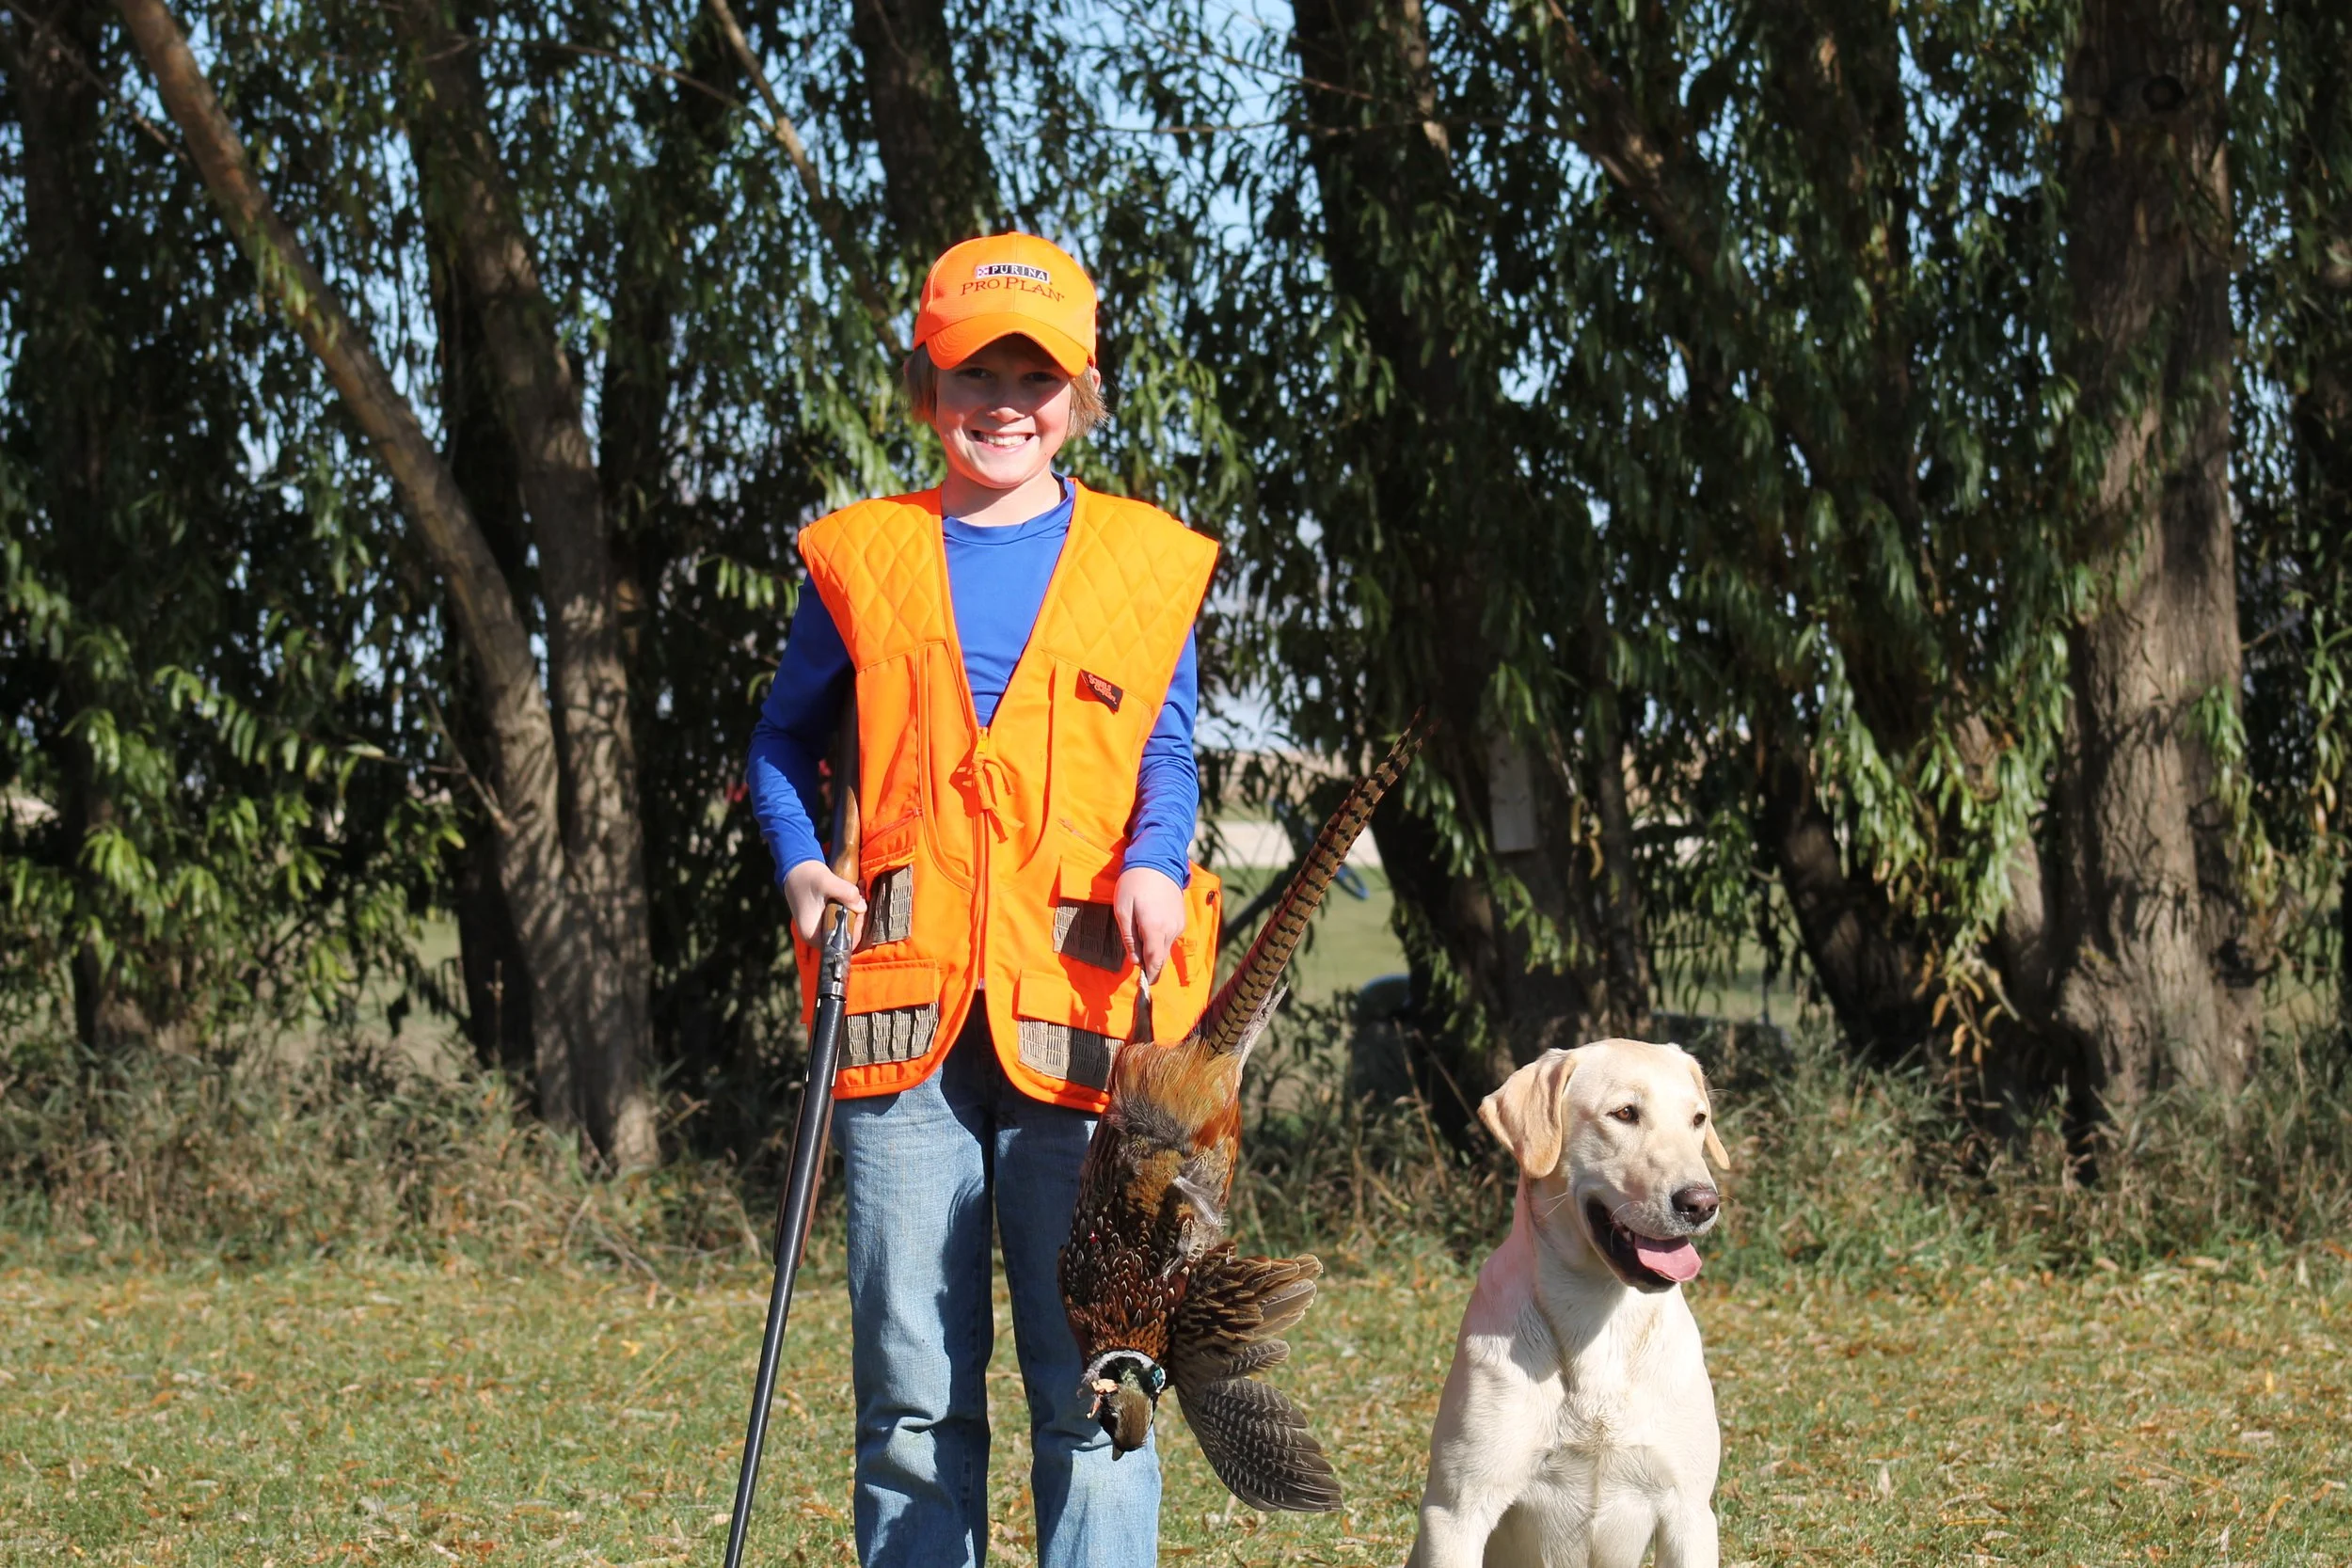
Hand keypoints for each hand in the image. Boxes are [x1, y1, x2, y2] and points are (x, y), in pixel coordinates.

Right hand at [784, 859, 866, 944]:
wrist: (796, 867)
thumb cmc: (806, 877)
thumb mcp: (826, 882)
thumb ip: (845, 893)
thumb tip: (862, 907)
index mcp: (813, 935)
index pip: (842, 944)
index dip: (855, 929)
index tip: (859, 909)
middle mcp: (816, 936)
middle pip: (847, 934)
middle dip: (858, 915)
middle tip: (861, 895)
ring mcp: (820, 927)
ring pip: (847, 924)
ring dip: (856, 908)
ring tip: (858, 888)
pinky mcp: (825, 918)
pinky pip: (843, 917)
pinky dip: (850, 905)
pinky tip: (853, 890)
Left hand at [1114, 865, 1185, 982]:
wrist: (1157, 860)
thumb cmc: (1134, 883)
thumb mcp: (1123, 910)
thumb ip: (1129, 938)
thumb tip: (1134, 961)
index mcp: (1155, 929)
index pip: (1155, 962)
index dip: (1149, 976)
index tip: (1142, 986)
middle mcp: (1171, 930)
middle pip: (1162, 958)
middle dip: (1151, 965)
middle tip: (1137, 966)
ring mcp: (1178, 924)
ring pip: (1167, 948)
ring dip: (1155, 951)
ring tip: (1140, 942)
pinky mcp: (1181, 918)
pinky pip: (1171, 936)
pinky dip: (1161, 939)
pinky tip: (1150, 927)